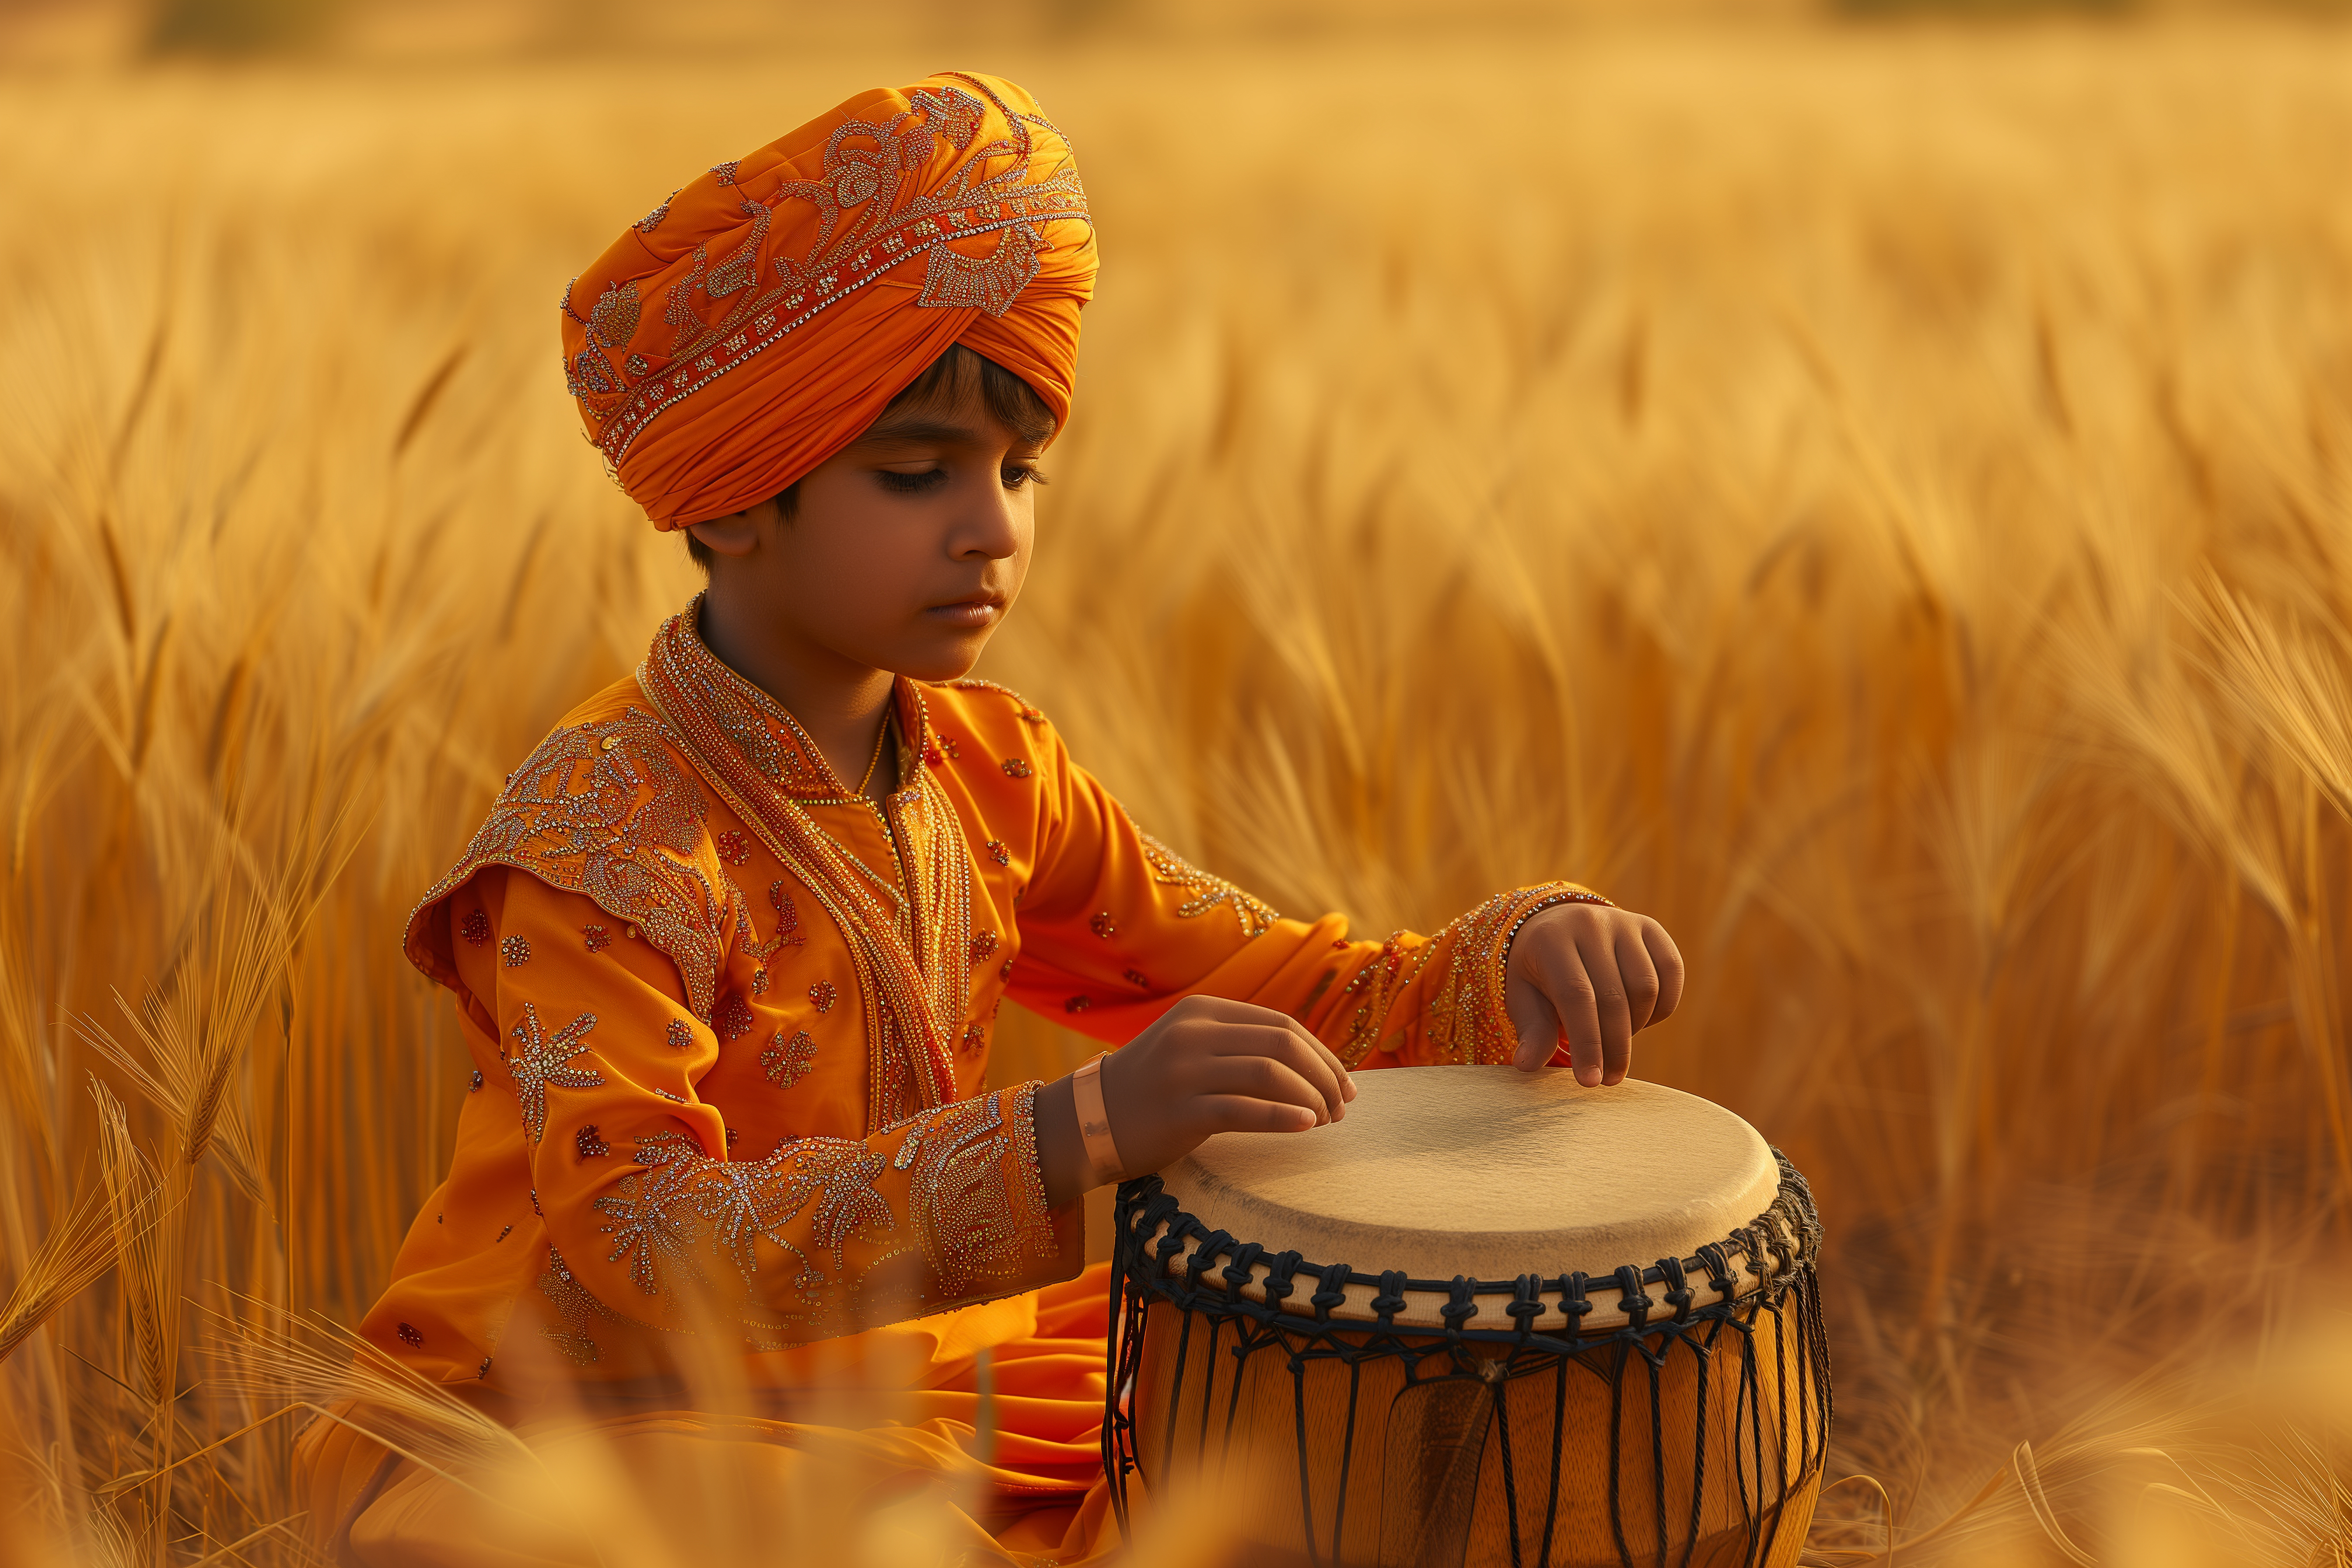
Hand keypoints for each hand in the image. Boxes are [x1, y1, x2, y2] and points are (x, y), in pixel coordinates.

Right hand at [1032, 995, 1355, 1206]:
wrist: (1088, 1121)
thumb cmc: (1152, 1091)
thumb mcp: (1191, 1048)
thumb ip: (1238, 1045)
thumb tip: (1313, 1064)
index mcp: (1202, 1011)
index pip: (1281, 1024)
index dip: (1321, 1053)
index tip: (1344, 1083)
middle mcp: (1194, 1034)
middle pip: (1282, 1044)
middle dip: (1323, 1075)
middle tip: (1343, 1106)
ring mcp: (1184, 1071)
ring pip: (1269, 1074)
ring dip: (1310, 1098)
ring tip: (1327, 1120)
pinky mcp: (1179, 1111)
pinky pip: (1243, 1110)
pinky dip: (1283, 1117)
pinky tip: (1306, 1126)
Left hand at [1504, 903, 1685, 1083]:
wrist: (1558, 926)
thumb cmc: (1539, 972)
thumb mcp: (1524, 997)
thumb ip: (1532, 1030)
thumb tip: (1527, 1065)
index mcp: (1550, 940)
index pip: (1576, 996)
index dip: (1587, 1043)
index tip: (1590, 1082)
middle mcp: (1589, 923)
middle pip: (1614, 997)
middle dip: (1614, 1047)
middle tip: (1609, 1079)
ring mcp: (1623, 921)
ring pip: (1646, 988)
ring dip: (1636, 1025)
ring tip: (1616, 1040)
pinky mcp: (1650, 926)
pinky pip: (1671, 972)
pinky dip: (1663, 1005)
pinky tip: (1640, 1018)